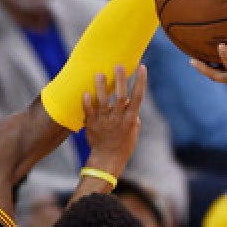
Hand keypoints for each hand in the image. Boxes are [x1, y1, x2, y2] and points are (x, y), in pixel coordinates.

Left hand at [82, 64, 146, 178]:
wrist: (107, 160)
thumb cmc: (122, 145)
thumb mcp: (132, 132)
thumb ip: (133, 116)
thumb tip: (130, 103)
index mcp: (130, 119)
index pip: (138, 97)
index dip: (141, 82)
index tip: (142, 67)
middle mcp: (118, 119)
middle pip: (120, 97)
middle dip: (120, 80)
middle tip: (118, 66)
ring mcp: (104, 122)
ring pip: (103, 102)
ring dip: (101, 88)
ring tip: (99, 74)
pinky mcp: (92, 125)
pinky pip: (89, 112)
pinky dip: (87, 103)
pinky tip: (85, 92)